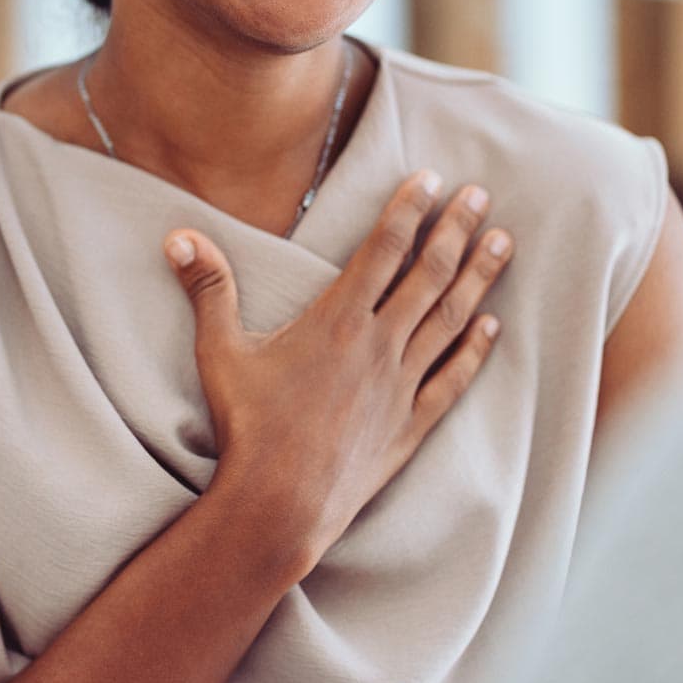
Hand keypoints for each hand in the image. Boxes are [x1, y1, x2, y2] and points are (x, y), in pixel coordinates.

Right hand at [165, 172, 512, 567]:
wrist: (280, 504)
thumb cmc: (247, 428)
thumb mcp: (220, 352)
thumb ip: (207, 289)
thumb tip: (177, 235)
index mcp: (337, 320)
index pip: (384, 248)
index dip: (409, 208)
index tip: (431, 178)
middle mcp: (378, 345)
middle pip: (429, 274)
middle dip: (457, 229)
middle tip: (482, 195)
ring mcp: (400, 386)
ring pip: (451, 319)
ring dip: (480, 277)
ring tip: (504, 242)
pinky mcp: (409, 426)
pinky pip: (452, 380)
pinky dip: (475, 351)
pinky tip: (493, 327)